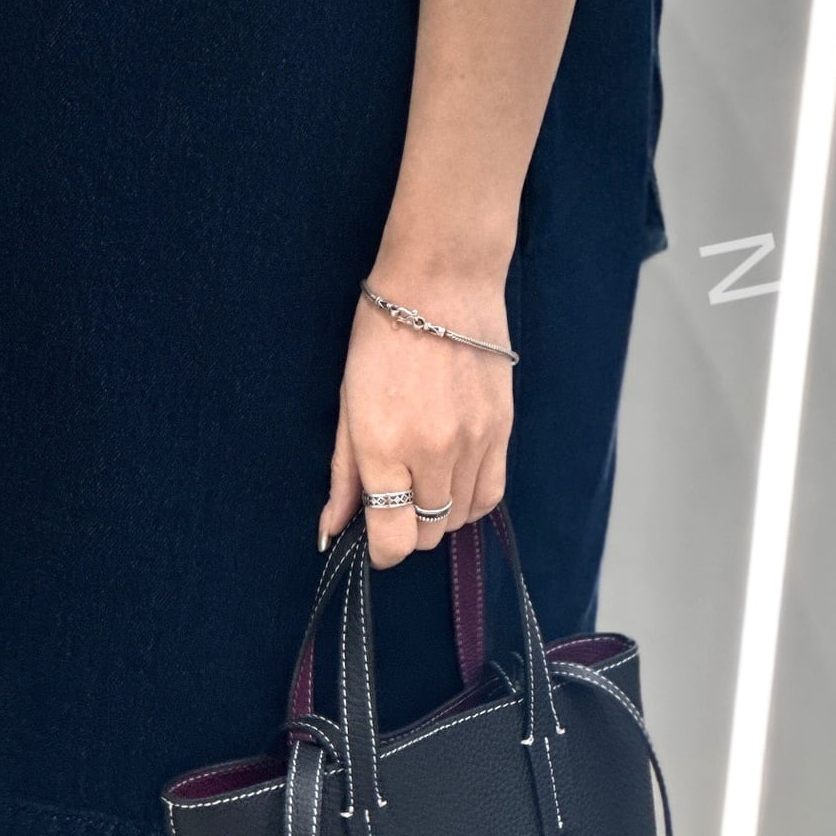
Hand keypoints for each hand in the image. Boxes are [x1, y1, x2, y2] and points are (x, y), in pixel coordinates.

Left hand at [317, 270, 513, 568]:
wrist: (441, 283)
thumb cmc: (382, 338)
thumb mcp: (349, 406)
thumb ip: (344, 476)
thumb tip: (333, 530)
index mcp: (384, 448)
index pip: (393, 539)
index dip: (381, 552)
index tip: (373, 544)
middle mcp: (433, 454)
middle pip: (427, 535)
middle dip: (406, 530)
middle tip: (394, 502)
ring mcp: (474, 444)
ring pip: (459, 520)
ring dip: (437, 516)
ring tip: (422, 483)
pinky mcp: (502, 432)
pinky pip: (490, 495)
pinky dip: (468, 501)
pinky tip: (452, 481)